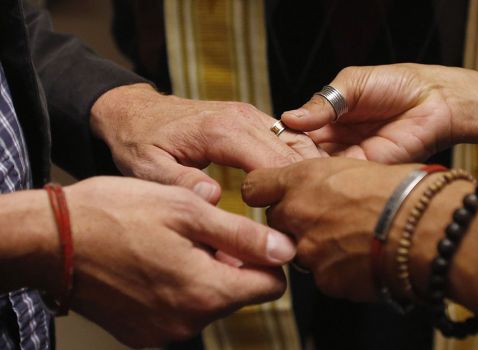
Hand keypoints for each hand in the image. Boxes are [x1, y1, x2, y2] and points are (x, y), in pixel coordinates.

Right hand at [57, 177, 294, 346]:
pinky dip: (177, 288)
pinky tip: (155, 262)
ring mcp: (163, 332)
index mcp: (206, 291)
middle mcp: (189, 322)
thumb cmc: (117, 214)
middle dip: (231, 263)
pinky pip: (180, 311)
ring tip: (173, 243)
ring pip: (209, 301)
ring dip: (203, 273)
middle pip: (239, 294)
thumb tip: (285, 250)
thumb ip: (242, 236)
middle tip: (200, 231)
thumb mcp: (186, 211)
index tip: (249, 237)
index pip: (271, 287)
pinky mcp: (142, 334)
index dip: (267, 258)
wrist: (51, 240)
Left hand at [91, 84, 321, 202]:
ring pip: (297, 142)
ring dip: (305, 172)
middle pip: (291, 155)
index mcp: (221, 131)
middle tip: (301, 223)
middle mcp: (243, 118)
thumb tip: (215, 198)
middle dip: (300, 188)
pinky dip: (299, 160)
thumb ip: (181, 183)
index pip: (273, 164)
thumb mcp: (148, 168)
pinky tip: (299, 185)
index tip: (282, 227)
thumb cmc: (139, 141)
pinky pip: (287, 137)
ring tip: (306, 205)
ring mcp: (250, 115)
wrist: (134, 112)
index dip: (284, 197)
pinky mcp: (251, 118)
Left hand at [242, 158, 416, 301]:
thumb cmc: (402, 190)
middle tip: (327, 218)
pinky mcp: (325, 280)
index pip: (254, 187)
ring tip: (354, 238)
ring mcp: (309, 251)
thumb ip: (322, 179)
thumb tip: (316, 188)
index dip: (265, 192)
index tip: (273, 195)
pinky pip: (323, 274)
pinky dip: (338, 269)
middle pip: (276, 220)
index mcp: (302, 180)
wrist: (429, 228)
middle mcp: (297, 214)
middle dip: (295, 221)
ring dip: (319, 246)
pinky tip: (363, 257)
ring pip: (300, 250)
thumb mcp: (355, 167)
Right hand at [281, 64, 455, 163]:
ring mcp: (349, 157)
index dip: (281, 138)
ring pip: (317, 169)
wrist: (435, 100)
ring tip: (282, 172)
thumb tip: (289, 118)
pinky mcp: (365, 169)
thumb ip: (322, 103)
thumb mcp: (352, 84)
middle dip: (287, 159)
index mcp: (328, 119)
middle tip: (267, 163)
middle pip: (302, 155)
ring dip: (303, 171)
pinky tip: (309, 176)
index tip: (262, 144)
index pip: (296, 133)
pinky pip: (340, 176)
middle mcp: (335, 142)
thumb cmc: (397, 84)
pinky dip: (324, 177)